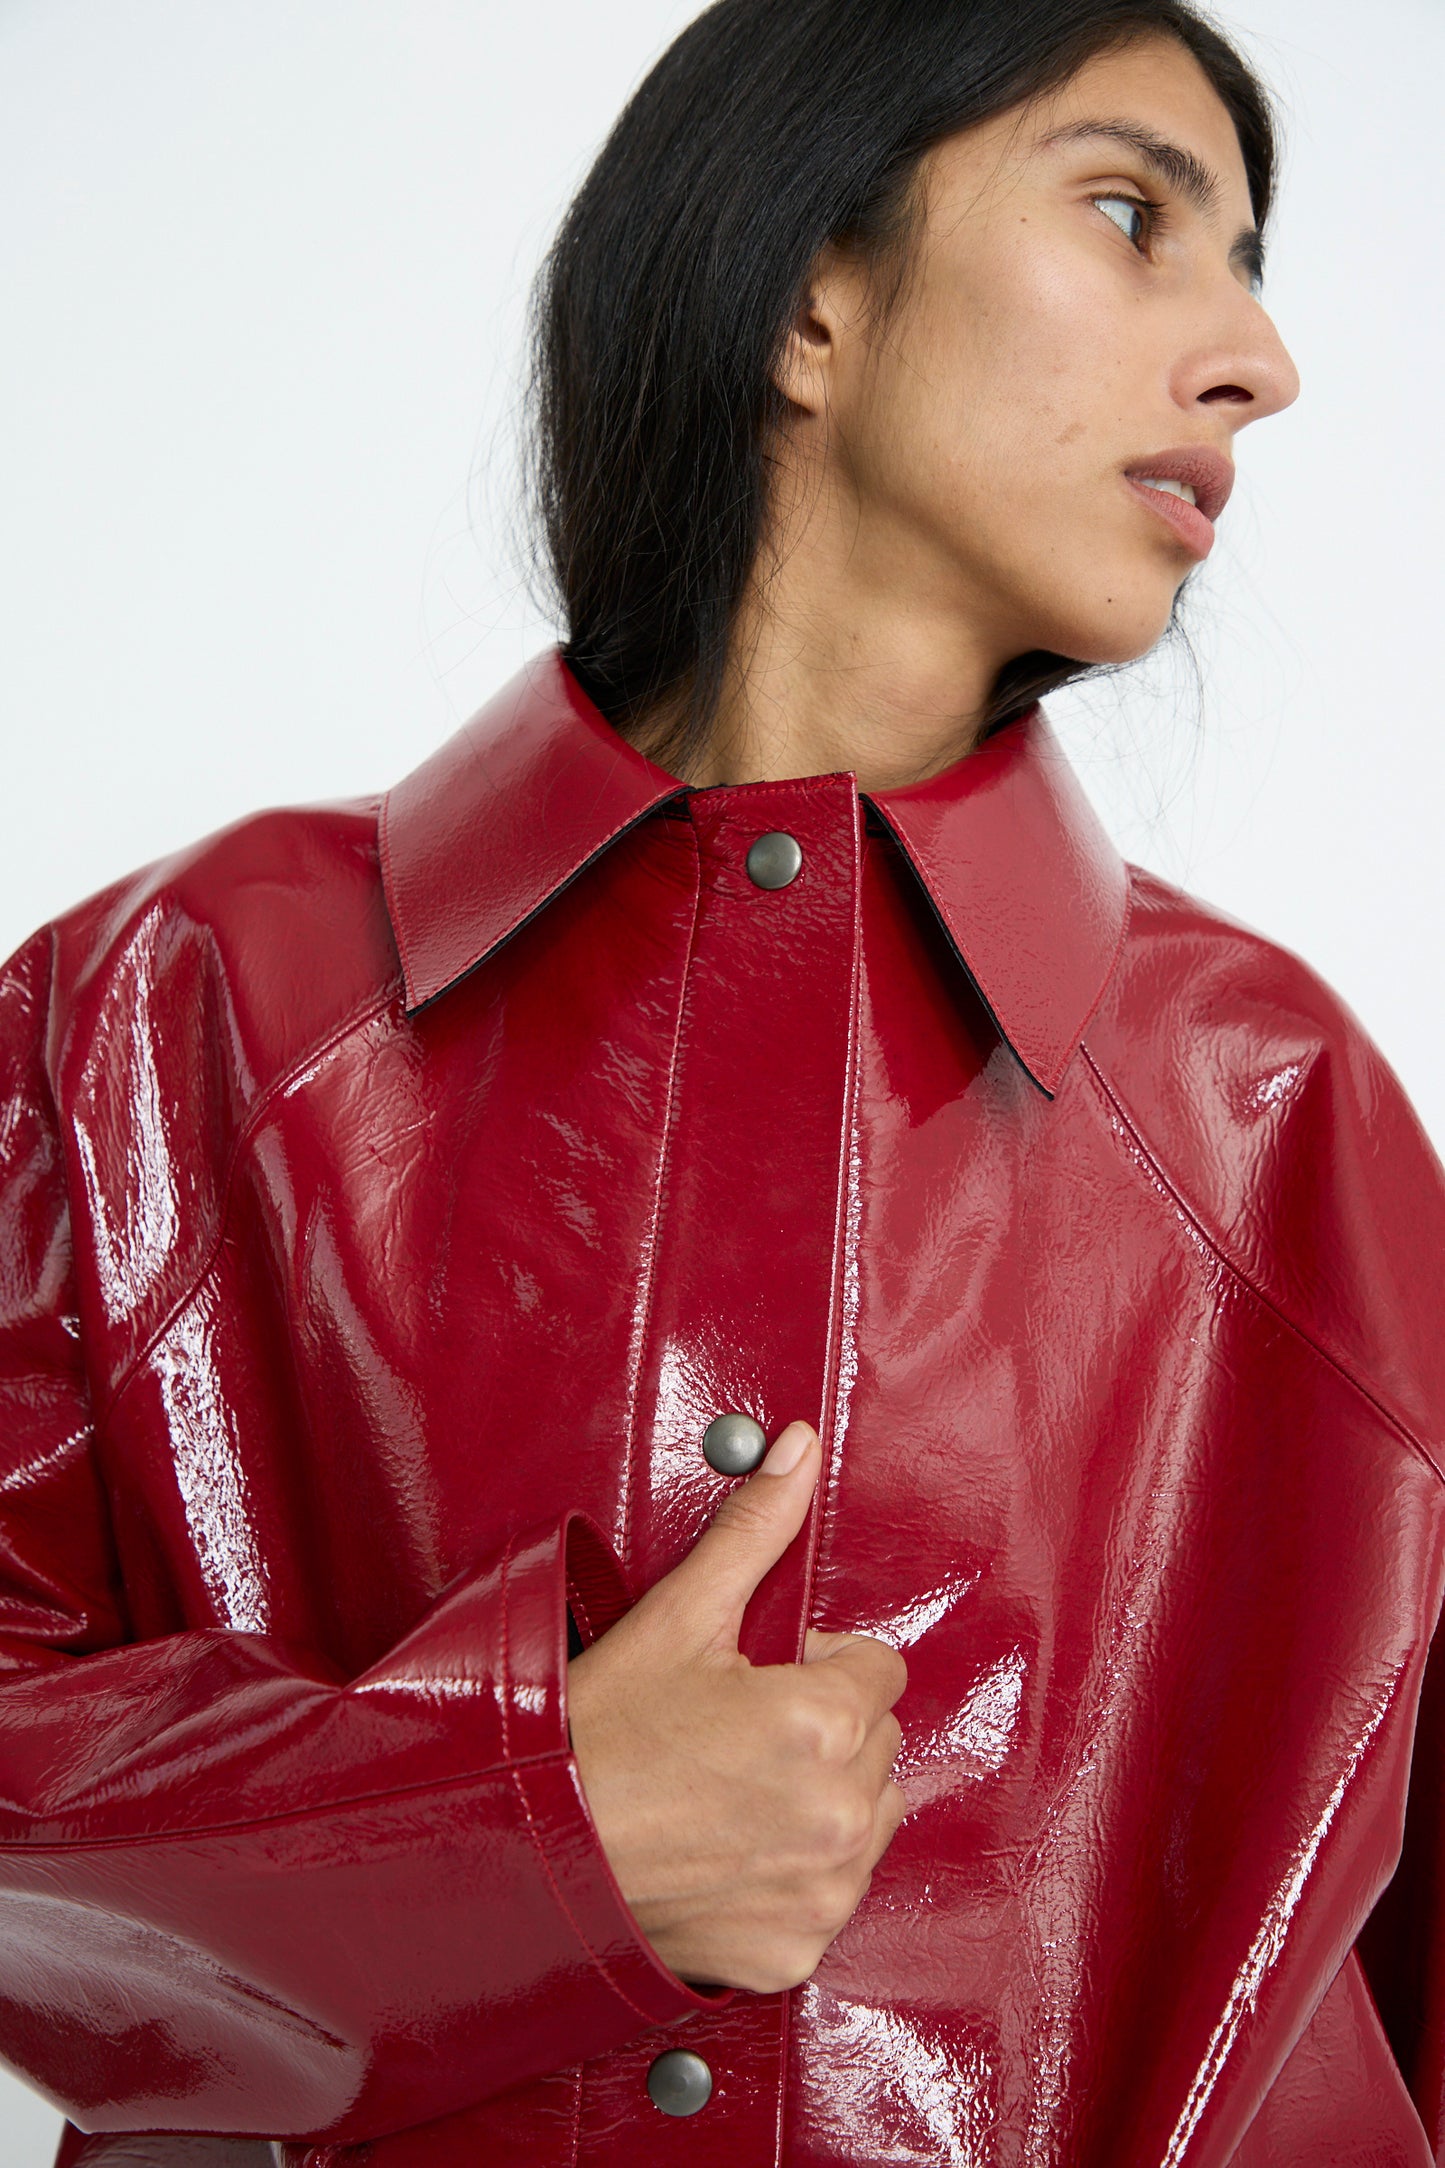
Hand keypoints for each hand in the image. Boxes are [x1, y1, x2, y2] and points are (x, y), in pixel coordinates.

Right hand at [566, 1420, 907, 1991]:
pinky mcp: (798, 1947)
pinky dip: (795, 1871)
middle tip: (733, 1730)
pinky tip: (729, 1846)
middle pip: (877, 1740)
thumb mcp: (678, 1617)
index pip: (877, 1666)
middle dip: (823, 1728)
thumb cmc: (596, 1736)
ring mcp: (822, 1888)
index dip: (815, 1663)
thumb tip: (800, 1450)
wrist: (531, 1850)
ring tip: (731, 1787)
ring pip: (867, 1814)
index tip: (757, 1678)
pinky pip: (832, 1889)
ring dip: (822, 1798)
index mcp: (822, 1722)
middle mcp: (839, 1812)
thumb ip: (756, 1530)